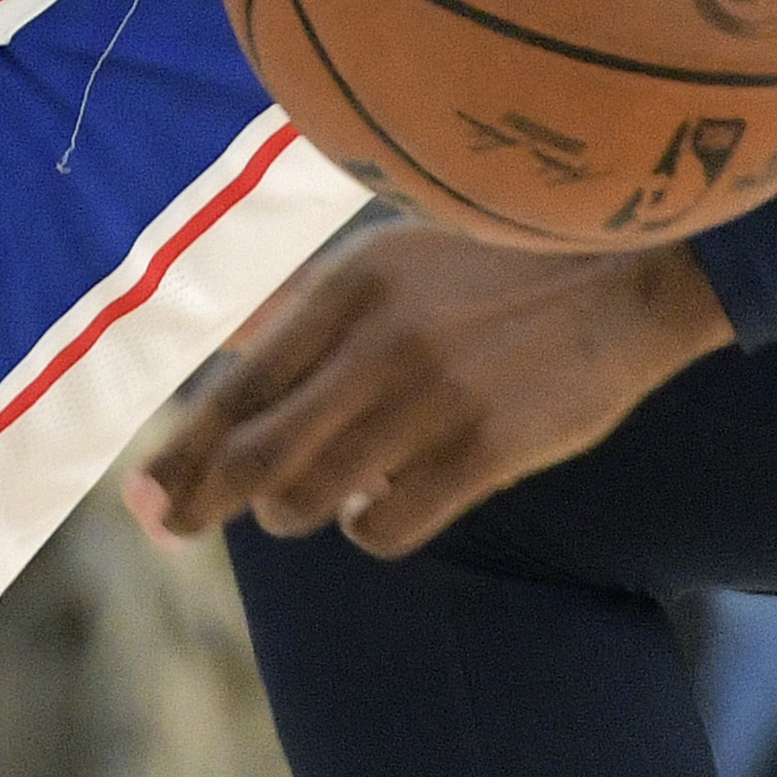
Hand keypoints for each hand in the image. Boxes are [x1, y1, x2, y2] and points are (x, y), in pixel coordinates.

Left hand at [126, 223, 730, 561]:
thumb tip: (229, 337)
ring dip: (302, 510)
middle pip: (258, 456)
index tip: (143, 500)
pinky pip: (391, 526)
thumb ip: (309, 297)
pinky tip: (383, 508)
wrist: (633, 267)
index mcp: (347, 287)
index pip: (237, 387)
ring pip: (316, 498)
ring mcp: (432, 399)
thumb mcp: (396, 247)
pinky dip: (371, 529)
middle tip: (175, 527)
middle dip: (203, 502)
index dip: (181, 452)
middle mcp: (376, 342)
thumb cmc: (503, 256)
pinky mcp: (488, 449)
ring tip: (323, 491)